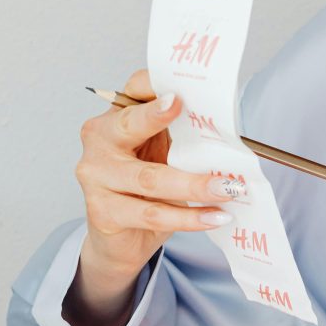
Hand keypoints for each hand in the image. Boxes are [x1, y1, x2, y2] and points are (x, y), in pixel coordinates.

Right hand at [74, 67, 251, 276]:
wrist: (122, 239)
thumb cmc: (147, 185)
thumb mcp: (165, 152)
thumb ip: (181, 134)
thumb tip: (224, 128)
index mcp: (117, 117)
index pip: (134, 90)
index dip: (154, 86)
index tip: (178, 92)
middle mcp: (100, 141)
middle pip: (130, 125)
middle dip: (158, 118)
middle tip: (189, 115)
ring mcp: (96, 177)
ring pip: (149, 178)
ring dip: (194, 184)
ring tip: (228, 188)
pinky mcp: (103, 213)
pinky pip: (152, 214)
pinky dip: (188, 217)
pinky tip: (213, 217)